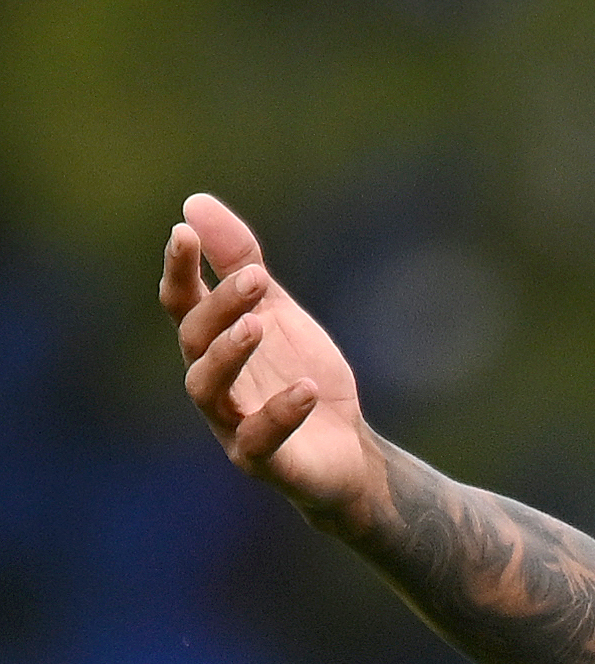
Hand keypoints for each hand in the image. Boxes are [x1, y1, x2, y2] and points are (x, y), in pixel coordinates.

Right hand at [161, 193, 379, 519]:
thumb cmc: (300, 376)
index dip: (179, 268)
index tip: (183, 232)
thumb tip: (195, 203)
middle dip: (221, 306)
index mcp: (214, 343)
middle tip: (258, 276)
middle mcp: (213, 381)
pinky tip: (306, 388)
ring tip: (259, 325)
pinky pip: (260, 439)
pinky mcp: (263, 460)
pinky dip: (280, 412)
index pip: (182, 302)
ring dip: (229, 354)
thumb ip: (240, 263)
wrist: (347, 452)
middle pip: (195, 339)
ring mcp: (231, 423)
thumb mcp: (278, 313)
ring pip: (208, 388)